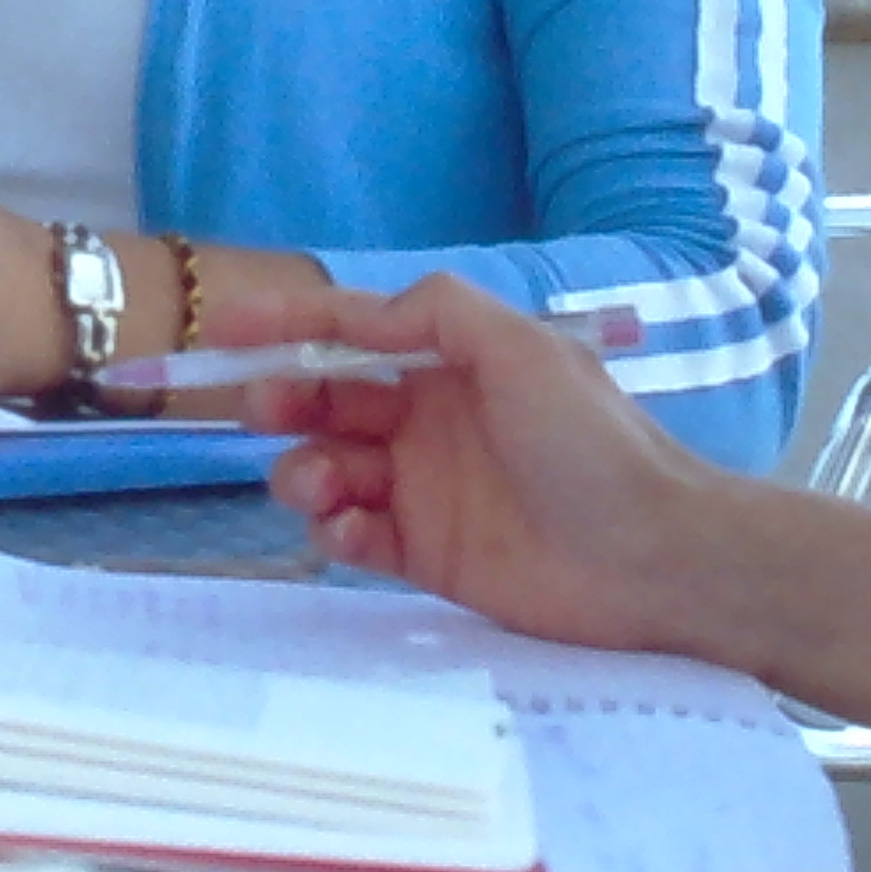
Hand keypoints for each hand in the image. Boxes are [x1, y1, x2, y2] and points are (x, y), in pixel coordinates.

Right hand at [240, 272, 741, 656]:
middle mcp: (429, 421)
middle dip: (284, 399)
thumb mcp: (523, 348)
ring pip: (328, 469)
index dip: (285, 326)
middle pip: (326, 402)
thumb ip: (437, 314)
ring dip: (303, 470)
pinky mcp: (424, 557)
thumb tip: (358, 315)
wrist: (650, 557)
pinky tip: (351, 530)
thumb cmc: (589, 444)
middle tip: (262, 410)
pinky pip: (352, 537)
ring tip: (318, 484)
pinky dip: (335, 530)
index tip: (221, 330)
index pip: (352, 332)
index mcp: (451, 364)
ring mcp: (424, 491)